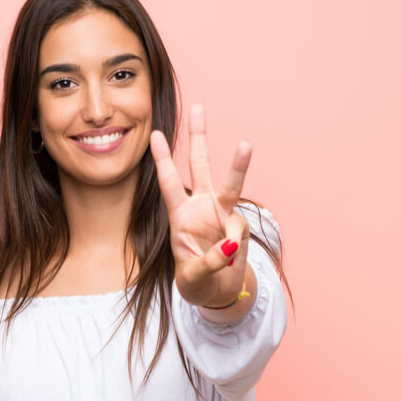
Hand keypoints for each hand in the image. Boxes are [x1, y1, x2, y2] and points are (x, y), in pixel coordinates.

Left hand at [149, 104, 252, 307]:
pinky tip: (227, 258)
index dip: (162, 160)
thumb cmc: (196, 280)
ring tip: (245, 145)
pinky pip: (239, 229)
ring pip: (230, 185)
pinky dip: (234, 244)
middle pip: (199, 166)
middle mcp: (201, 207)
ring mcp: (222, 214)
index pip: (168, 183)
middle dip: (198, 137)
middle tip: (198, 108)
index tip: (154, 134)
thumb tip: (229, 244)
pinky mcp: (238, 225)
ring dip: (238, 165)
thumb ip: (207, 261)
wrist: (216, 291)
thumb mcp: (192, 276)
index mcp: (179, 215)